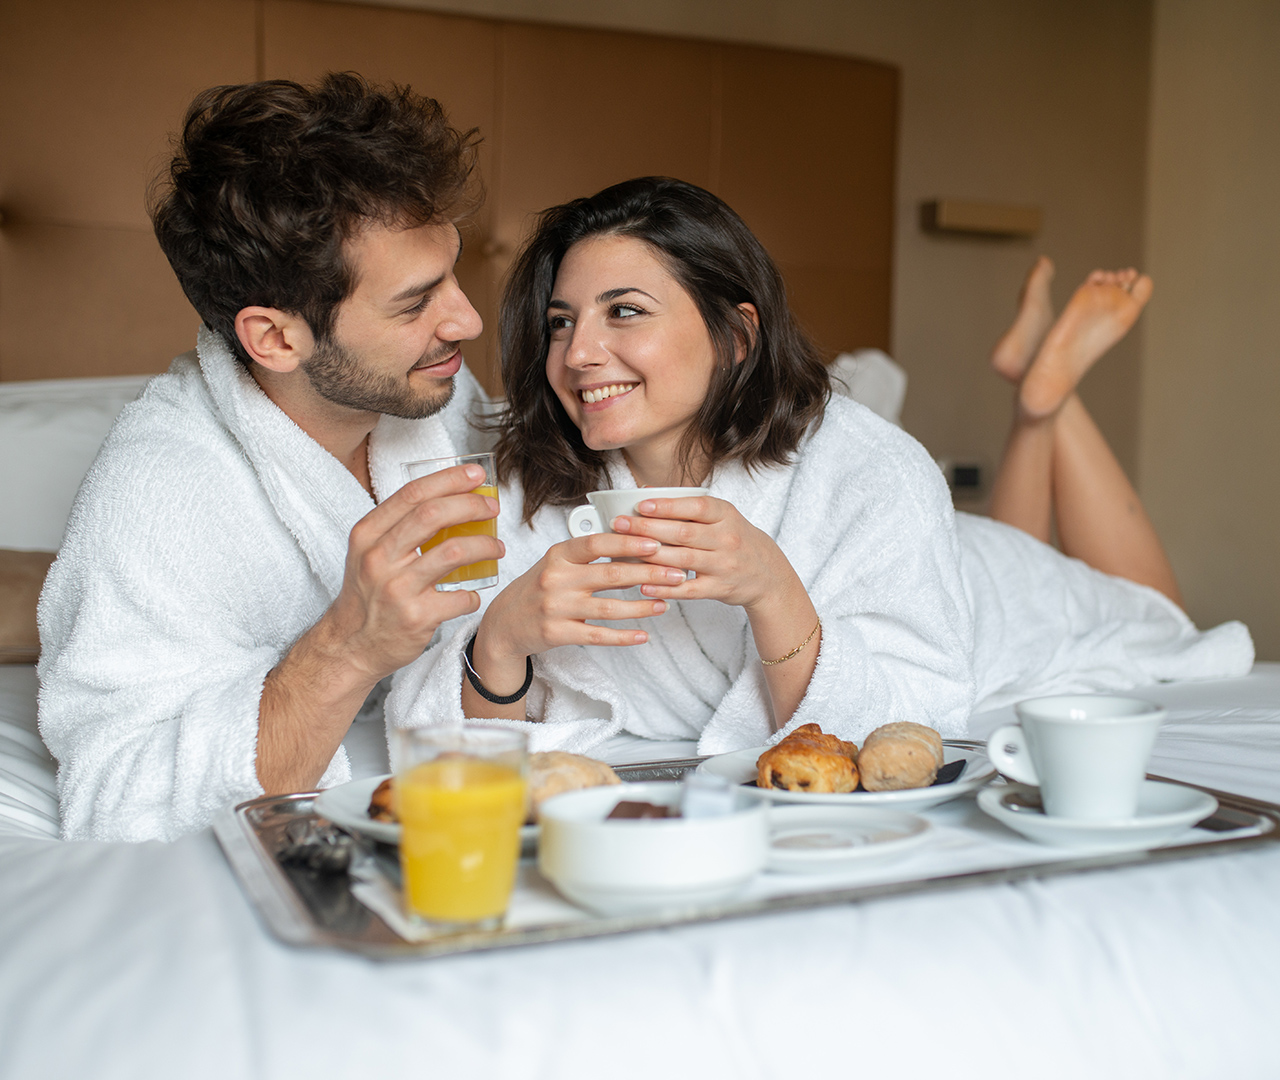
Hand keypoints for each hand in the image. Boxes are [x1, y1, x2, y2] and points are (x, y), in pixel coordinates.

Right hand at [319, 462, 505, 680]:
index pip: (413, 494)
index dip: (449, 479)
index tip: (476, 476)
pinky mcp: (417, 617)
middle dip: (472, 505)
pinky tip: (473, 593)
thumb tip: (451, 498)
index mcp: (367, 534)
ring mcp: (398, 589)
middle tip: (492, 507)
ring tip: (497, 548)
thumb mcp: (369, 552)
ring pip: (454, 552)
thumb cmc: (368, 594)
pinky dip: (475, 594)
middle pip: (434, 515)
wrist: (351, 645)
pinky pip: (462, 597)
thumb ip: (400, 527)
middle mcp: (379, 558)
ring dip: (485, 546)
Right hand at [468, 532, 684, 694]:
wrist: (503, 625)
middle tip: (676, 573)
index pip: (596, 543)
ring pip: (609, 608)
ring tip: (666, 603)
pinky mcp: (557, 634)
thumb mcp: (556, 563)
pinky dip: (623, 636)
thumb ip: (587, 553)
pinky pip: (597, 636)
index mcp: (558, 555)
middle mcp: (556, 579)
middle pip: (610, 575)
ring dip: (642, 607)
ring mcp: (556, 608)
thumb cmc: (538, 589)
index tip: (655, 543)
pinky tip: (643, 634)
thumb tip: (632, 537)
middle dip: (649, 574)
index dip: (627, 542)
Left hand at [611, 494, 786, 612]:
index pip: (695, 507)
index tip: (640, 505)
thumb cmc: (735, 539)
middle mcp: (727, 538)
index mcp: (726, 514)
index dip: (667, 507)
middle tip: (620, 525)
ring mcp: (724, 565)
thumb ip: (687, 505)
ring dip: (651, 557)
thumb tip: (645, 491)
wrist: (768, 573)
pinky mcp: (720, 588)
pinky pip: (689, 589)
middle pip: (683, 533)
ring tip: (624, 552)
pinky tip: (644, 585)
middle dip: (647, 529)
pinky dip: (665, 588)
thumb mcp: (722, 516)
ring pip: (682, 560)